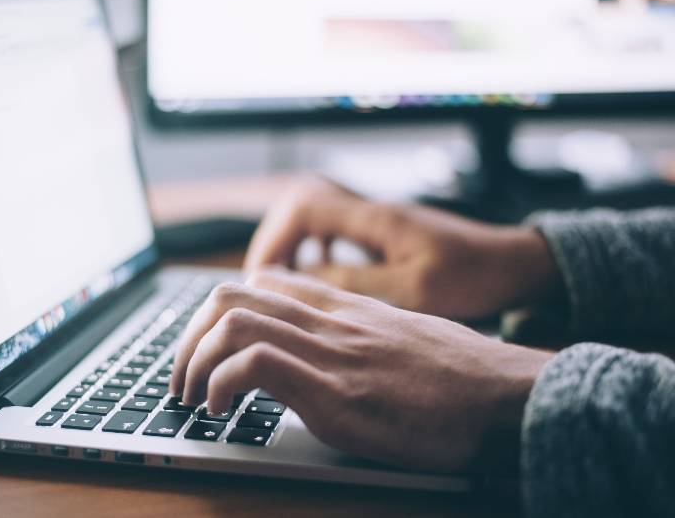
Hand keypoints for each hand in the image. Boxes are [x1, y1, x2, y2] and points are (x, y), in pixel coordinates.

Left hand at [170, 268, 552, 472]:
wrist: (510, 397)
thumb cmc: (464, 377)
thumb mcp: (404, 339)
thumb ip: (360, 336)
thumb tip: (330, 355)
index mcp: (346, 307)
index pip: (263, 281)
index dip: (219, 311)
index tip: (208, 348)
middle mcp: (331, 320)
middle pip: (231, 294)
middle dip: (188, 337)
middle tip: (182, 377)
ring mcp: (331, 352)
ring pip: (232, 320)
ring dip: (192, 361)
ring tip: (191, 397)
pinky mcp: (336, 392)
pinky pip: (254, 364)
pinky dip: (220, 384)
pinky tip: (221, 411)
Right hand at [244, 178, 561, 319]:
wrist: (514, 264)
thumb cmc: (474, 276)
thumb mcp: (413, 289)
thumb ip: (355, 282)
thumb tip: (302, 280)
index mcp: (375, 218)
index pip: (303, 208)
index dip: (274, 239)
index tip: (263, 277)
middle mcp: (371, 212)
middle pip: (300, 207)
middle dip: (275, 242)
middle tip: (263, 283)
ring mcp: (377, 221)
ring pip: (315, 219)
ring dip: (292, 247)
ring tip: (282, 283)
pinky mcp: (385, 234)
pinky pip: (334, 232)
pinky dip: (316, 251)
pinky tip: (319, 278)